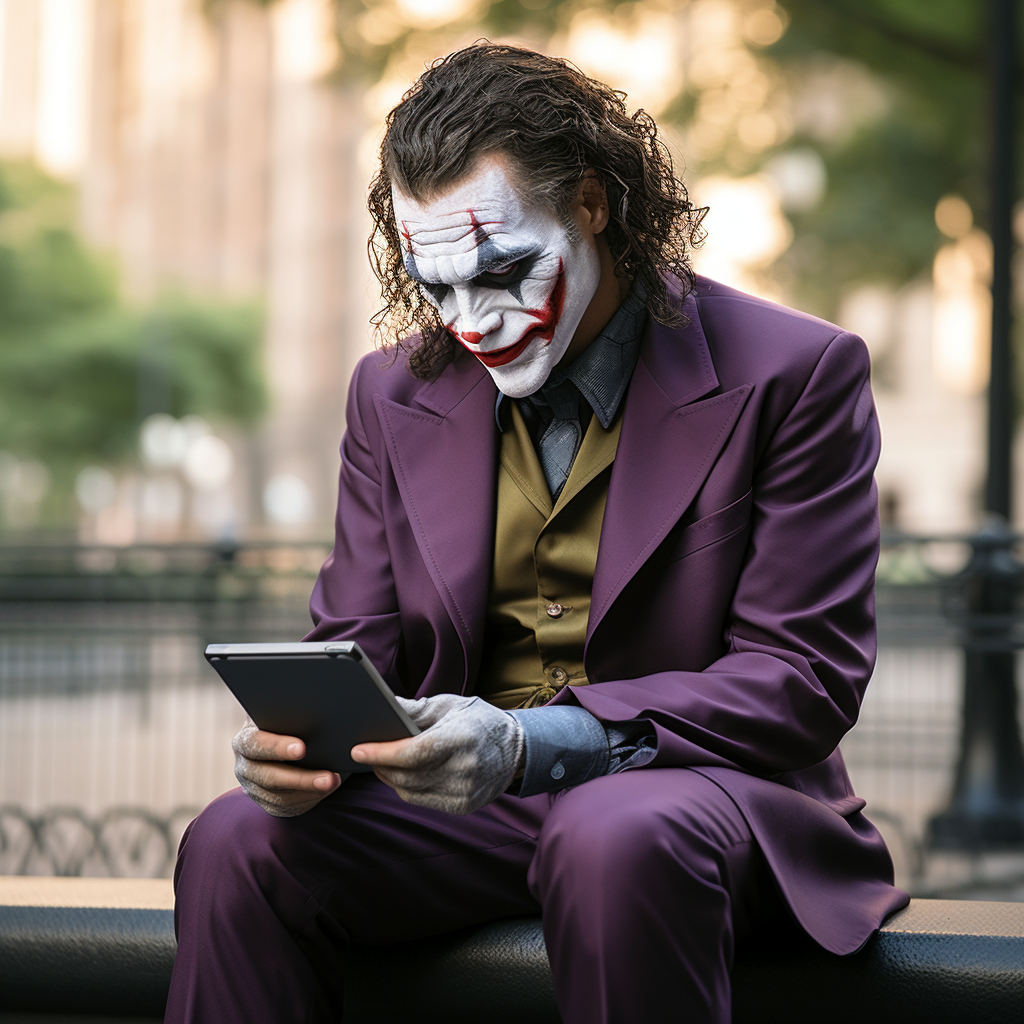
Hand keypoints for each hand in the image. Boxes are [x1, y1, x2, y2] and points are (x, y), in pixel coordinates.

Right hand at [232, 717, 343, 816]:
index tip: (302, 749)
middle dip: (301, 778)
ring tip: (334, 781)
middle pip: (269, 777)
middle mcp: (245, 766)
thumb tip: (316, 707)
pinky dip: (309, 799)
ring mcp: (254, 788)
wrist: (286, 739)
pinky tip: (327, 789)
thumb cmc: (288, 721)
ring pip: (280, 796)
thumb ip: (291, 714)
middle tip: (329, 776)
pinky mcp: (268, 802)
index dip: (277, 747)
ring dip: (310, 790)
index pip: (256, 744)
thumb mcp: (286, 714)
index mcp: (245, 739)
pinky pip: (287, 807)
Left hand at [351, 694, 523, 814]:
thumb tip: (381, 706)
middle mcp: (465, 769)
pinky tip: (401, 775)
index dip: (382, 753)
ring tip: (380, 763)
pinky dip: (405, 788)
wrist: (516, 749)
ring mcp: (465, 792)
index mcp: (461, 738)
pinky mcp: (463, 806)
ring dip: (389, 778)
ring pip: (410, 791)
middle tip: (364, 753)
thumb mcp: (449, 705)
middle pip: (407, 775)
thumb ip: (414, 708)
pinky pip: (421, 800)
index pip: (413, 753)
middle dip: (380, 765)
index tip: (358, 750)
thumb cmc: (477, 721)